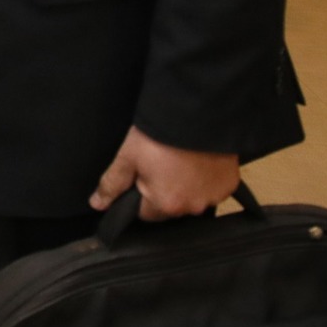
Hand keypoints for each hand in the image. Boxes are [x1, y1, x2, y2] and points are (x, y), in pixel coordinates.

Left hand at [90, 126, 238, 220]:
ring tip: (180, 161)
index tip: (141, 174)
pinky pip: (212, 190)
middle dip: (163, 191)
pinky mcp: (229, 185)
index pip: (144, 213)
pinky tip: (198, 161)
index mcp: (164, 204)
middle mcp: (191, 208)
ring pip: (192, 199)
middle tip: (160, 164)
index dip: (139, 193)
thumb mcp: (128, 157)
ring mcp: (213, 197)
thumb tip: (97, 204)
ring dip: (186, 187)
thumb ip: (112, 184)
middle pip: (169, 207)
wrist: (196, 113)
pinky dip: (205, 180)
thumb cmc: (158, 135)